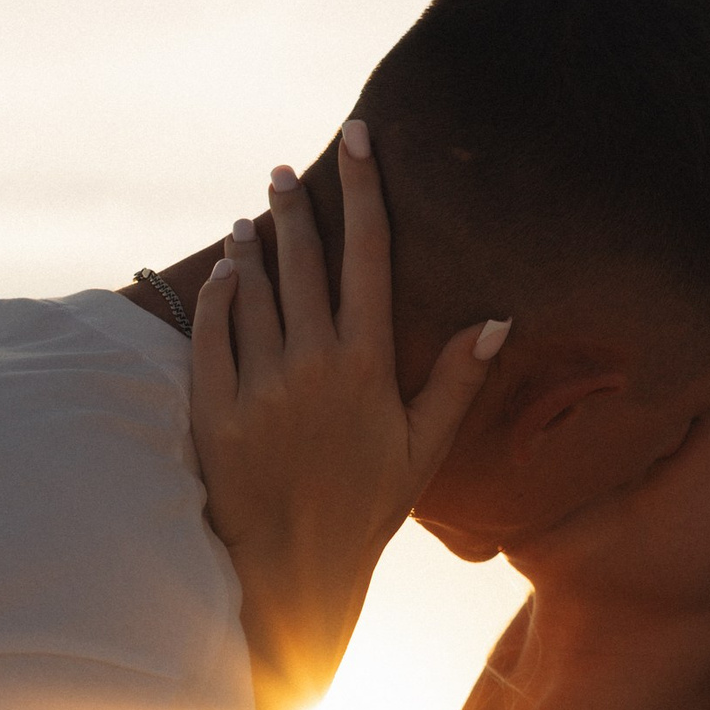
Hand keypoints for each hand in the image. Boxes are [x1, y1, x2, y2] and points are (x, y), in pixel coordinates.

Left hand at [192, 121, 508, 709]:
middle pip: (303, 260)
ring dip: (253, 247)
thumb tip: (498, 320)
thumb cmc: (367, 510)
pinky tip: (226, 274)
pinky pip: (212, 332)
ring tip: (254, 219)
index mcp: (367, 365)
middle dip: (294, 207)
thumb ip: (457, 379)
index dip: (364, 190)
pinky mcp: (214, 409)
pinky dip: (219, 295)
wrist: (296, 570)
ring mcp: (258, 386)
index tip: (359, 140)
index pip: (369, 255)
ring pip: (253, 290)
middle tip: (282, 173)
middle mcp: (311, 365)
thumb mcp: (422, 449)